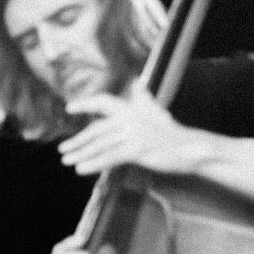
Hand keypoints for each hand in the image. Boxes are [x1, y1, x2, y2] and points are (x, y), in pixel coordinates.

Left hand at [58, 79, 201, 177]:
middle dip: (78, 140)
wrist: (191, 148)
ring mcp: (134, 133)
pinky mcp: (137, 149)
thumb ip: (143, 99)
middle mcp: (130, 118)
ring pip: (101, 144)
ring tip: (67, 161)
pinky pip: (110, 157)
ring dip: (82, 153)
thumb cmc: (172, 133)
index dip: (86, 104)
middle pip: (97, 129)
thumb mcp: (156, 111)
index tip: (70, 108)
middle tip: (63, 149)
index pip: (104, 102)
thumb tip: (137, 84)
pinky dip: (94, 163)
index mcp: (132, 108)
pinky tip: (82, 169)